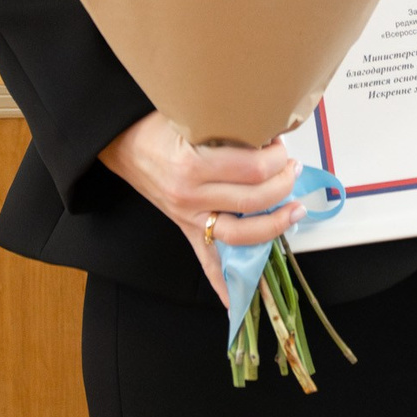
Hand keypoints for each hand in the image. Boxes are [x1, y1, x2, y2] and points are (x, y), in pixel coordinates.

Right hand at [99, 112, 306, 306]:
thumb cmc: (160, 124)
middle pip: (253, 200)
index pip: (252, 168)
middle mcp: (191, 195)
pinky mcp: (185, 228)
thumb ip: (229, 126)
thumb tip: (271, 132)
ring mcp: (188, 216)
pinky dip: (222, 283)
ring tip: (294, 209)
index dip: (277, 158)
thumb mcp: (194, 116)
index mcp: (194, 164)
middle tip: (292, 168)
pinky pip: (206, 260)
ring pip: (241, 234)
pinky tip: (237, 300)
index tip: (282, 147)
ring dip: (275, 224)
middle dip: (284, 184)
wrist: (122, 143)